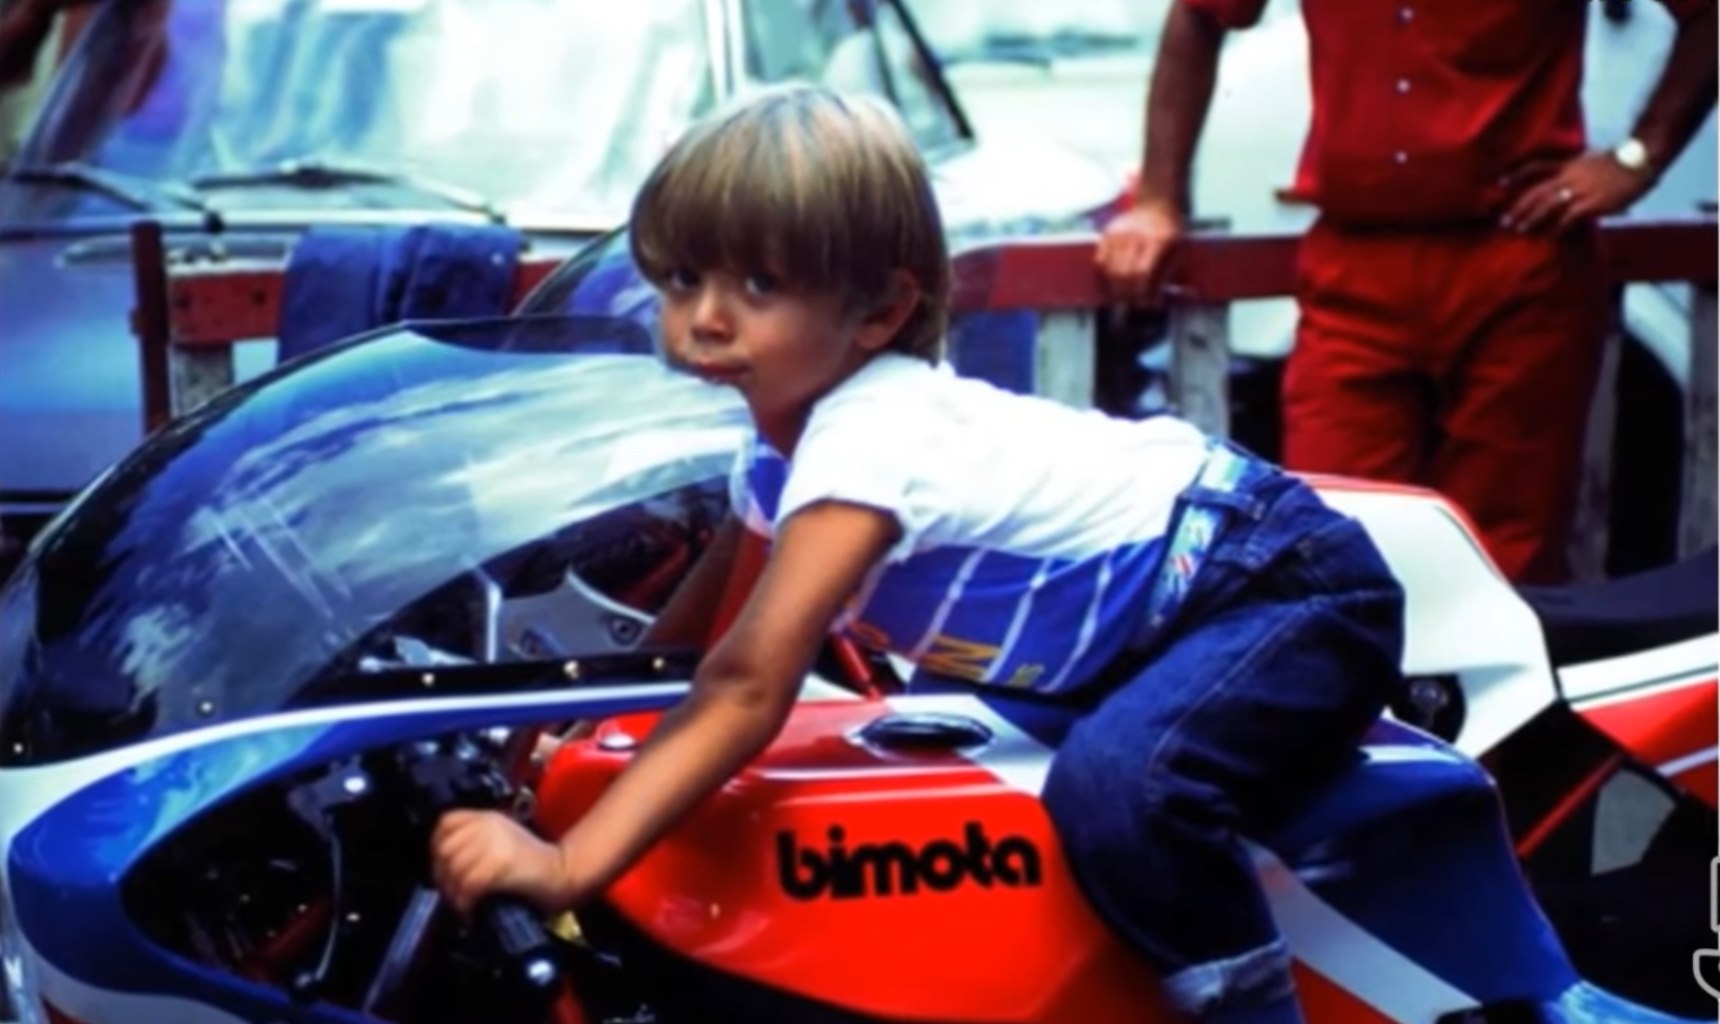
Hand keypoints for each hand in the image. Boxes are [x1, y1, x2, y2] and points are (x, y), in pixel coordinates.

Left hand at [430, 809, 581, 915]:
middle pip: (445, 849)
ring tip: (462, 906)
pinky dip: (465, 902)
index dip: (436, 846)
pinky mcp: (501, 863)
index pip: (446, 823)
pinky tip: (471, 911)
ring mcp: (495, 842)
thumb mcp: (501, 841)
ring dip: (454, 894)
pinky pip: (469, 884)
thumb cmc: (532, 865)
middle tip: (452, 895)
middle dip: (442, 877)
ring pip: (455, 869)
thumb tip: (443, 864)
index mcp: (487, 817)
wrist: (563, 873)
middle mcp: (489, 825)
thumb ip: (475, 842)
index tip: (441, 868)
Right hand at [1095, 200, 1184, 305]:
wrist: (1156, 205)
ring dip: (1115, 290)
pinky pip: (1099, 263)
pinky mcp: (1107, 234)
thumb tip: (1154, 298)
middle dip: (1129, 295)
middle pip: (1124, 275)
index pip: (1144, 274)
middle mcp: (1136, 236)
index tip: (1147, 303)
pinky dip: (1103, 278)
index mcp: (1159, 240)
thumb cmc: (1169, 229)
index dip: (1143, 293)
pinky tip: (1110, 286)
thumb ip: (1166, 273)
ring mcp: (1119, 234)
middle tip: (1134, 302)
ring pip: (1110, 271)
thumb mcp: (1179, 249)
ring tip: (1123, 297)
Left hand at [1499, 150, 1653, 233]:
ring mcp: (1579, 191)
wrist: (1639, 161)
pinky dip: (1557, 228)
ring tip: (1520, 230)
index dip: (1516, 174)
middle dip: (1518, 207)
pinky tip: (1550, 236)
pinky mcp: (1591, 204)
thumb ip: (1575, 169)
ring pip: (1547, 206)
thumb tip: (1565, 180)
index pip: (1536, 167)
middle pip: (1536, 192)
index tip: (1499, 182)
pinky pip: (1568, 219)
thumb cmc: (1619, 162)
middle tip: (1504, 221)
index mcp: (1568, 165)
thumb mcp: (1590, 159)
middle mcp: (1569, 177)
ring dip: (1531, 220)